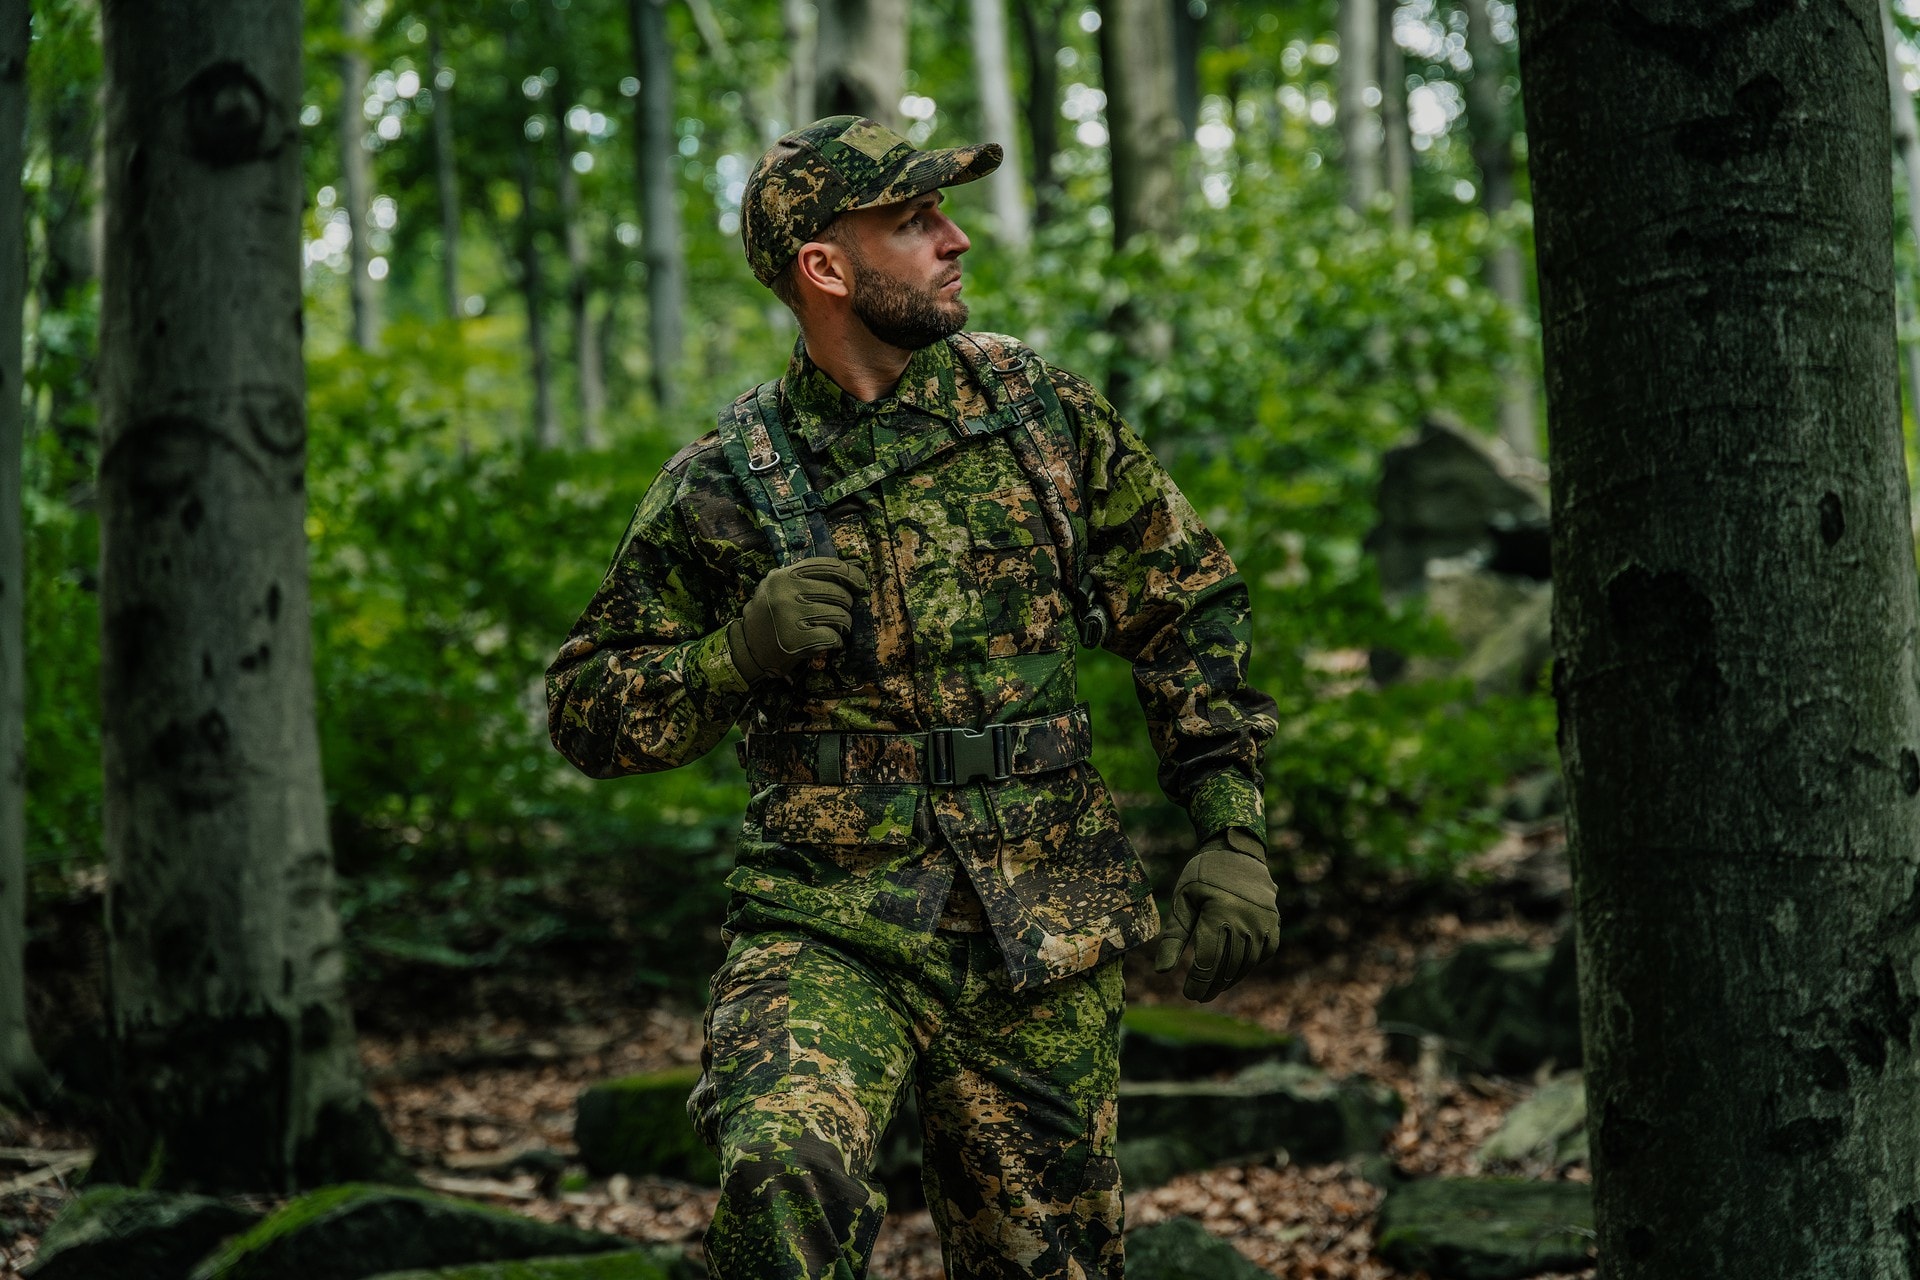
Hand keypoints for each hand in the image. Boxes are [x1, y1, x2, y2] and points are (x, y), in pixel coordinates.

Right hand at [727, 556, 869, 681]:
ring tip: (833, 628)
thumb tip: (852, 570)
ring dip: (843, 625)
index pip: (829, 566)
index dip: (851, 573)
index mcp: (784, 575)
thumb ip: (807, 577)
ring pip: (841, 616)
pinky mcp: (796, 640)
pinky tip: (827, 641)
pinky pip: (833, 637)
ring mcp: (790, 617)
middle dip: (846, 605)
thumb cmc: (772, 615)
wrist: (747, 646)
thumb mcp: (780, 587)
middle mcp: (786, 593)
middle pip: (840, 594)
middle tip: (838, 613)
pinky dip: (835, 641)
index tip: (861, 583)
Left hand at [1154, 828, 1280, 1001]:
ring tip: (1214, 989)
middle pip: (1228, 967)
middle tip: (1199, 996)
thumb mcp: (1183, 901)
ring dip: (1230, 980)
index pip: (1209, 962)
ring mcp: (1264, 923)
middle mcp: (1246, 920)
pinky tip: (1234, 972)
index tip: (1188, 994)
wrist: (1237, 851)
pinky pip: (1263, 954)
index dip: (1199, 982)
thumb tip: (1161, 971)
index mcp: (1220, 913)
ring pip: (1246, 963)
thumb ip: (1173, 937)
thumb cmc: (1203, 875)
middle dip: (1212, 986)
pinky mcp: (1274, 923)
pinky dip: (1248, 966)